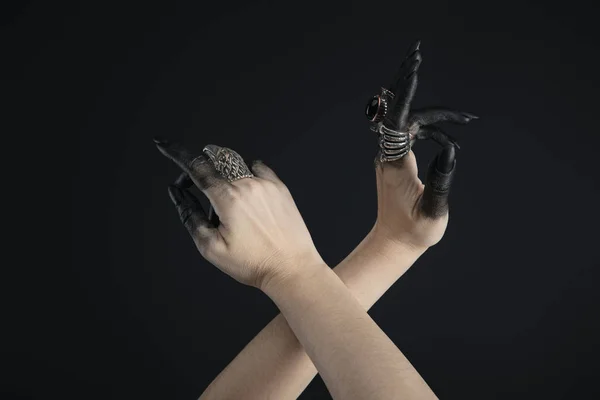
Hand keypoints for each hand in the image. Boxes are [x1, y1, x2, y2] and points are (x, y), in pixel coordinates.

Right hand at [154, 140, 323, 289]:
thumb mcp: (211, 246)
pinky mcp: (279, 187)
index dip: (176, 153)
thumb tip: (177, 193)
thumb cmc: (254, 263)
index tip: (164, 144)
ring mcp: (266, 184)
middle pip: (214, 161)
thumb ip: (190, 215)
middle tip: (195, 191)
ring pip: (235, 165)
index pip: (196, 166)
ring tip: (229, 206)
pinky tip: (247, 195)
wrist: (291, 269)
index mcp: (228, 198)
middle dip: (199, 171)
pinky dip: (245, 175)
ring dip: (223, 176)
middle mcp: (248, 184)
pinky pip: (257, 168)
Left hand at [369, 41, 477, 249]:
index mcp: (396, 165)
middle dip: (415, 90)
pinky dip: (428, 127)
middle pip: (402, 113)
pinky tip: (448, 135)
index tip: (413, 71)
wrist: (394, 242)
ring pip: (408, 121)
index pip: (399, 121)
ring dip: (432, 113)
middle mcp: (389, 155)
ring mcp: (390, 156)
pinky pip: (409, 132)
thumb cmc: (414, 232)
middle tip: (426, 66)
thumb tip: (450, 150)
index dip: (405, 95)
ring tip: (466, 120)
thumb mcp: (433, 212)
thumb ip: (441, 182)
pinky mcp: (395, 159)